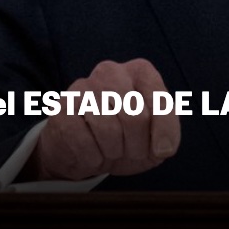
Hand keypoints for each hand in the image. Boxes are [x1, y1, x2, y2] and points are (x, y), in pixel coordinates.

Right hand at [30, 58, 180, 181]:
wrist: (85, 152)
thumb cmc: (126, 139)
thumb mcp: (154, 138)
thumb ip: (167, 134)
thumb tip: (163, 146)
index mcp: (139, 72)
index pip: (160, 100)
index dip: (163, 132)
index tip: (160, 150)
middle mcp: (111, 72)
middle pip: (135, 115)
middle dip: (136, 145)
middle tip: (131, 151)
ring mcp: (82, 87)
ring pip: (108, 129)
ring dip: (113, 152)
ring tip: (110, 151)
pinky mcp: (61, 108)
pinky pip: (82, 140)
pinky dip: (91, 157)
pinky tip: (91, 152)